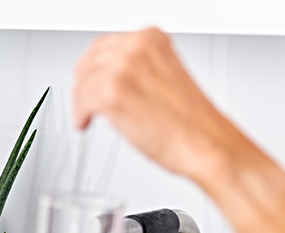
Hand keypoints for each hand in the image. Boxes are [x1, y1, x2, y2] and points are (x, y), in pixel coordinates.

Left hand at [73, 28, 249, 192]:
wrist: (205, 143)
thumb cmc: (190, 121)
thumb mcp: (166, 77)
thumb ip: (140, 70)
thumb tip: (113, 80)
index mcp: (151, 38)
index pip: (105, 45)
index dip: (92, 67)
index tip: (88, 80)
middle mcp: (136, 47)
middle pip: (89, 62)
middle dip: (82, 84)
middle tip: (81, 101)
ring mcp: (124, 69)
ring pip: (83, 83)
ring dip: (80, 103)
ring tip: (85, 117)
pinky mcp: (113, 93)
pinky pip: (82, 102)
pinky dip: (80, 115)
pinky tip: (84, 123)